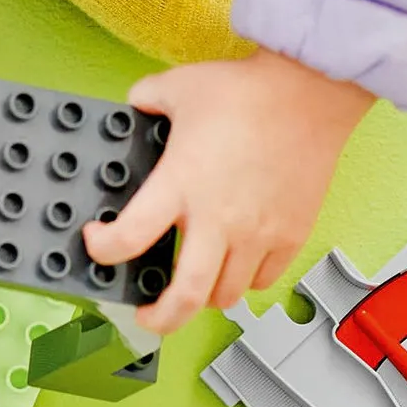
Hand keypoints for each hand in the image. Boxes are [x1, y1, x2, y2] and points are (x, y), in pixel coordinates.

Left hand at [84, 48, 373, 330]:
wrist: (308, 92)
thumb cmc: (248, 91)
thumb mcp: (177, 87)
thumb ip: (145, 101)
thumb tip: (135, 107)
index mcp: (180, 184)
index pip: (129, 237)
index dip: (103, 250)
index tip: (98, 244)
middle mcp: (218, 218)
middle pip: (185, 297)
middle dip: (159, 318)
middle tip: (147, 315)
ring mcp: (257, 233)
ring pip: (227, 294)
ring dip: (205, 295)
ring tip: (195, 283)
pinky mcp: (290, 235)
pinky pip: (265, 279)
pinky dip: (247, 281)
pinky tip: (237, 263)